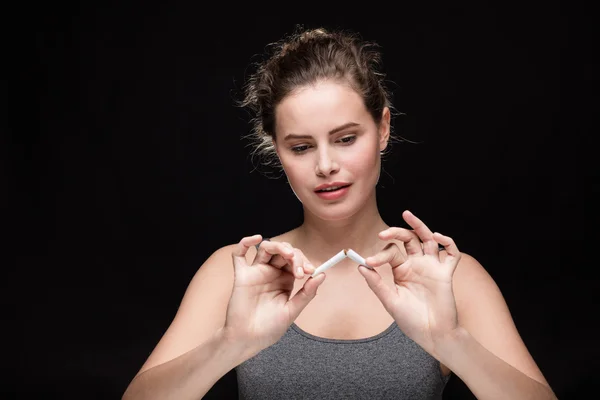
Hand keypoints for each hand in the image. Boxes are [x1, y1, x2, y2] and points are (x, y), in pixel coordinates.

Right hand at [224, 235, 325, 356]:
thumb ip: (307, 293)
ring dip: (279, 246)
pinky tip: (256, 238)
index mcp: (284, 280)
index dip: (304, 261)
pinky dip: (245, 242)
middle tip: (300, 269)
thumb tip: (322, 275)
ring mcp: (256, 272)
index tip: (311, 270)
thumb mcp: (292, 311)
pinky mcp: (241, 275)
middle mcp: (271, 273)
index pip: (296, 261)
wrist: (248, 340)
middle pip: (283, 252)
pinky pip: (239, 254)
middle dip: (295, 256)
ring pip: (266, 248)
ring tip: (289, 254)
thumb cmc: (269, 328)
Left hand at [358, 210, 461, 357]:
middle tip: (383, 233)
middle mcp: (417, 265)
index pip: (391, 252)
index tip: (369, 262)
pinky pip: (451, 254)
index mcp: (402, 270)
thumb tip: (361, 267)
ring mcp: (432, 267)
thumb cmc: (411, 321)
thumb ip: (377, 284)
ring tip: (407, 215)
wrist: (432, 335)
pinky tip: (437, 237)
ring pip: (428, 239)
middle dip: (396, 232)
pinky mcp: (446, 274)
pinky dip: (447, 242)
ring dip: (419, 226)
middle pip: (408, 239)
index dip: (380, 255)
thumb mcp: (390, 302)